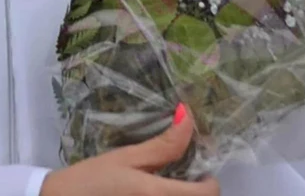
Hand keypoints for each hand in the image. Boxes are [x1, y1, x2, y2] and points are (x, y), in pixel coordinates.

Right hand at [40, 105, 218, 195]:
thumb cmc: (94, 177)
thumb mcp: (127, 157)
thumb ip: (162, 144)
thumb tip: (188, 116)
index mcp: (156, 194)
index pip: (206, 194)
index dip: (210, 182)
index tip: (200, 169)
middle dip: (196, 190)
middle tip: (182, 175)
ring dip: (181, 194)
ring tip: (167, 182)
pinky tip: (151, 192)